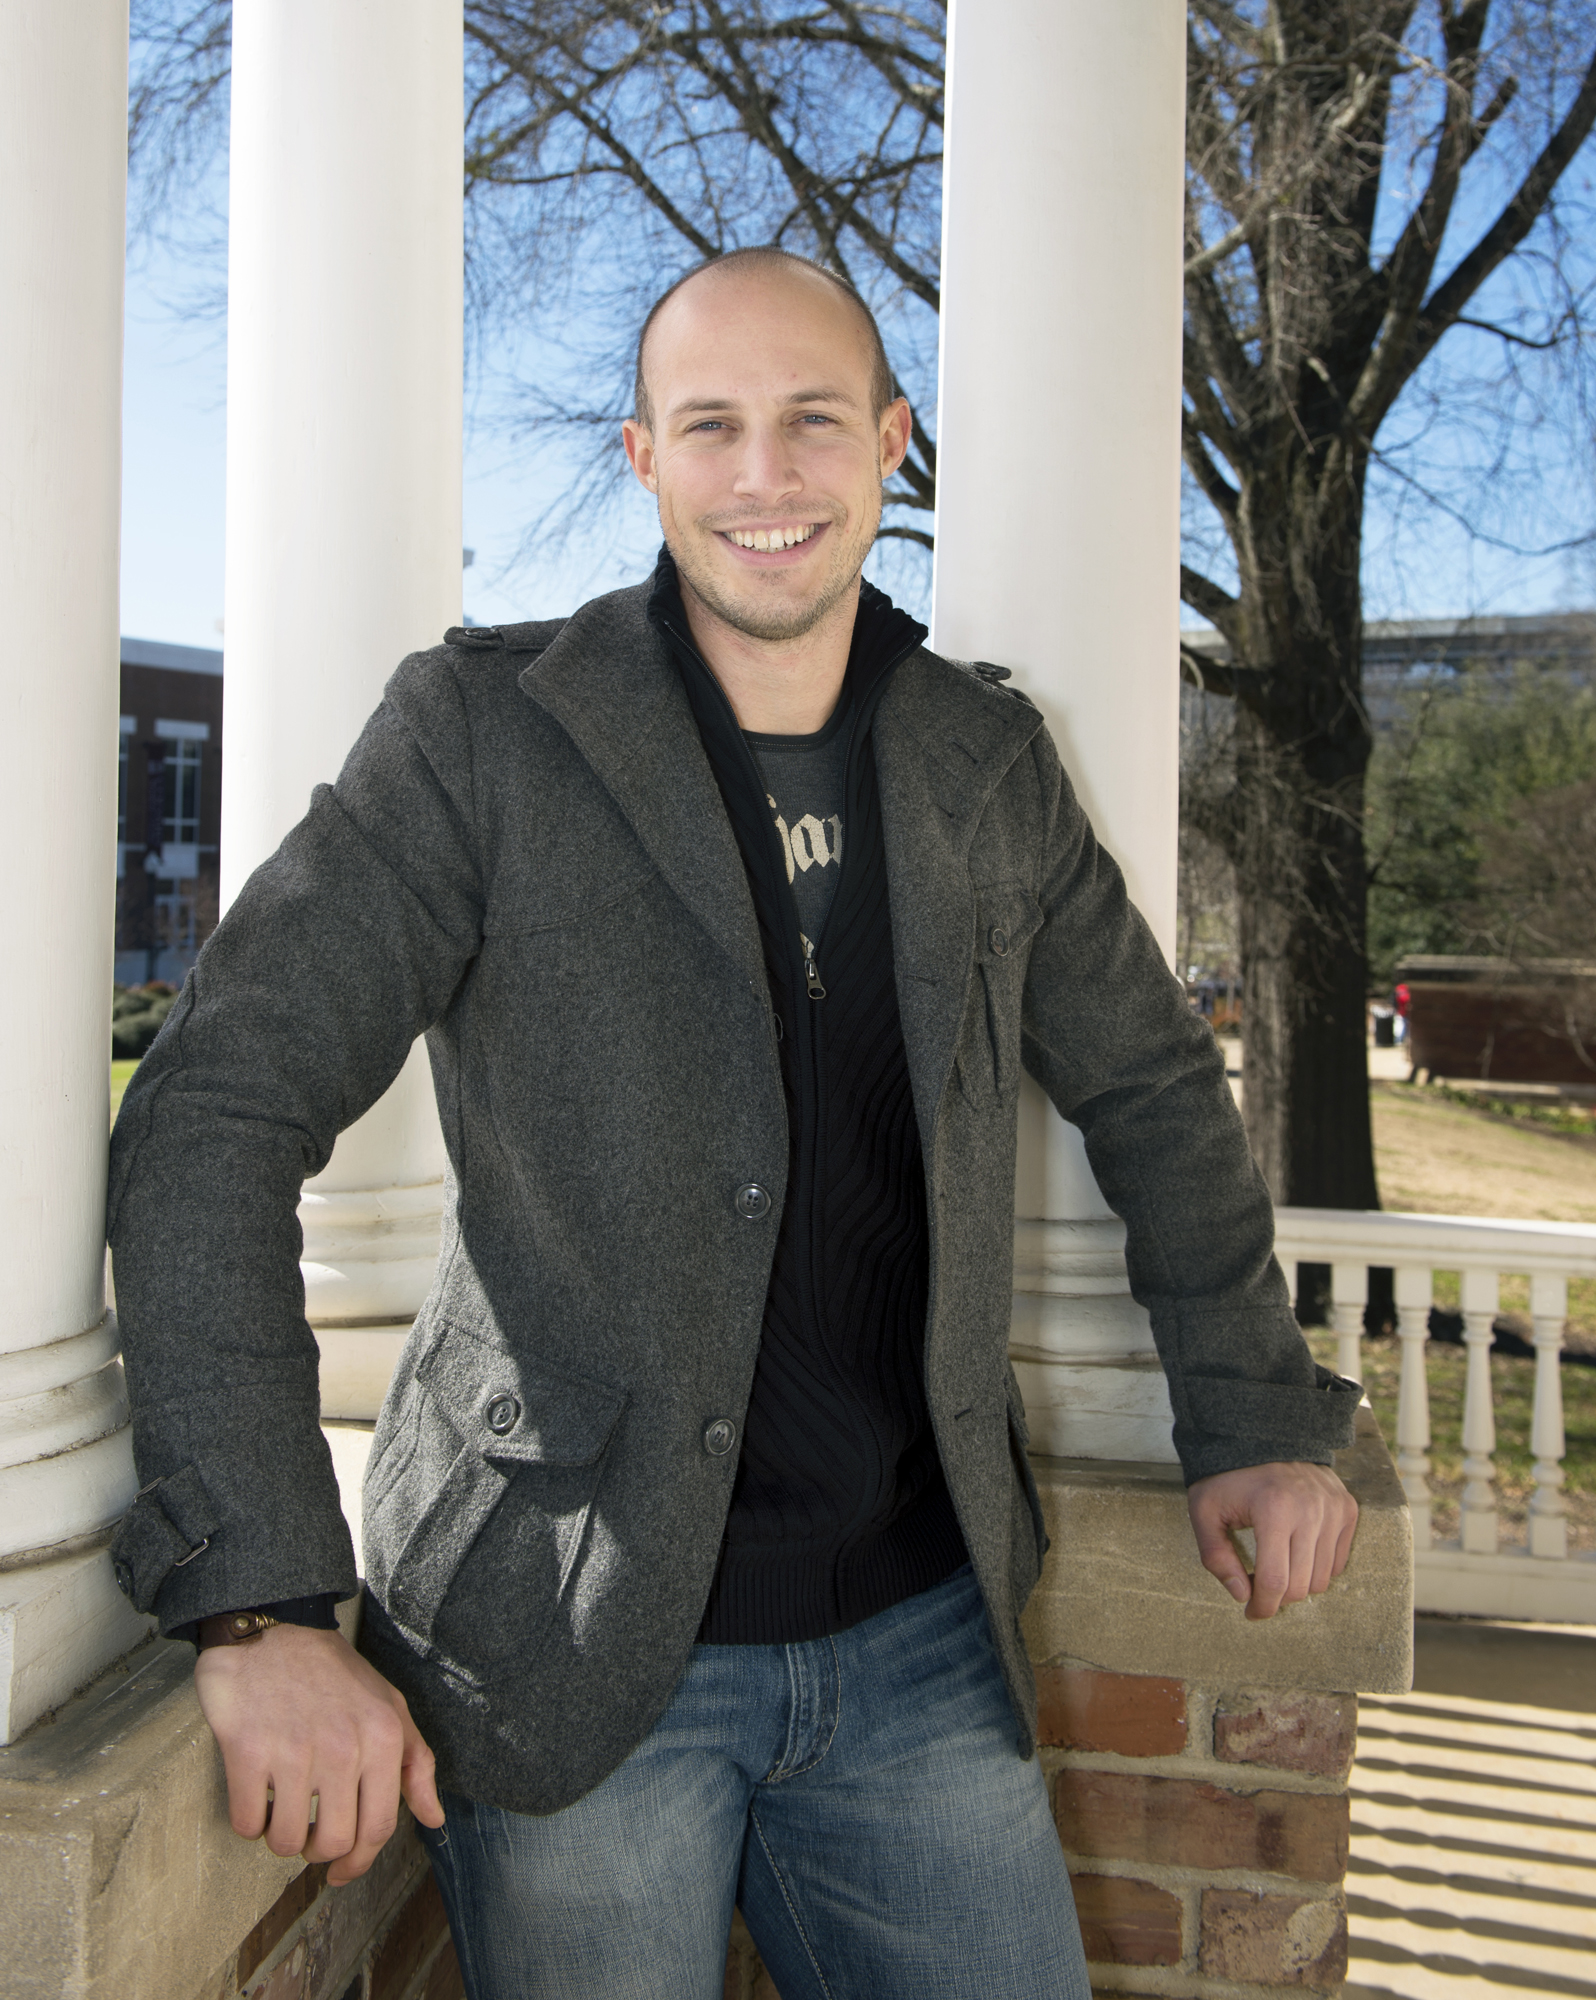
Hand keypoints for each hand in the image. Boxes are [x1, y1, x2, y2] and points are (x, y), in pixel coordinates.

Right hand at [195, 1624, 445, 1883]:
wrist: (274, 1628)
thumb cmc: (333, 1673)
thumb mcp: (389, 1707)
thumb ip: (417, 1764)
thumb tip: (434, 1818)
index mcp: (383, 1739)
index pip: (378, 1828)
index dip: (359, 1862)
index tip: (341, 1871)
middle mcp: (344, 1748)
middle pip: (332, 1843)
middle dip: (317, 1851)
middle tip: (307, 1831)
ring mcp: (294, 1751)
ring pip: (286, 1841)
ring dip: (280, 1836)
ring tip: (280, 1806)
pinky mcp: (248, 1750)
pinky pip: (248, 1823)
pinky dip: (249, 1821)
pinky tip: (255, 1793)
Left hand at [1187, 1461, 1357, 1619]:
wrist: (1262, 1436)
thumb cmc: (1228, 1477)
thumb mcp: (1205, 1511)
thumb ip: (1215, 1557)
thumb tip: (1242, 1596)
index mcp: (1273, 1510)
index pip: (1275, 1582)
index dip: (1261, 1607)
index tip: (1250, 1612)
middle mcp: (1311, 1510)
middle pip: (1302, 1586)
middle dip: (1277, 1597)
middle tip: (1258, 1587)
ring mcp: (1334, 1509)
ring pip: (1323, 1579)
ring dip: (1298, 1584)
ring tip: (1276, 1568)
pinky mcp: (1348, 1508)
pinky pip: (1338, 1561)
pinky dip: (1317, 1568)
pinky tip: (1295, 1555)